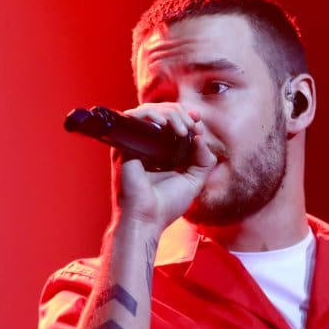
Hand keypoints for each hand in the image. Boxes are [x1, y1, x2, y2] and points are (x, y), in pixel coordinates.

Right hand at [111, 103, 216, 231]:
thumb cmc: (167, 204)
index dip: (186, 116)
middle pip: (163, 112)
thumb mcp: (195, 180)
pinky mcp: (123, 144)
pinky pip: (135, 117)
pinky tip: (164, 124)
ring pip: (150, 110)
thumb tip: (201, 136)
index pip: (172, 121)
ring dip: (171, 114)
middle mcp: (146, 144)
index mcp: (161, 151)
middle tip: (192, 128)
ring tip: (182, 129)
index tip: (197, 121)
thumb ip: (204, 158)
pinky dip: (151, 115)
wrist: (147, 219)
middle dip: (182, 115)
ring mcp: (134, 143)